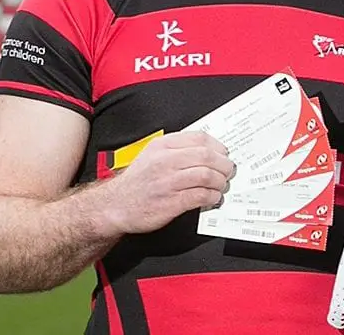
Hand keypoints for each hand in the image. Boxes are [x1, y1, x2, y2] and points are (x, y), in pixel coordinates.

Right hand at [101, 131, 233, 234]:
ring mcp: (168, 182)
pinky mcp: (171, 202)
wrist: (115, 206)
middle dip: (224, 164)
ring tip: (221, 185)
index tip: (224, 153)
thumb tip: (208, 151)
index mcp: (162, 146)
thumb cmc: (138, 181)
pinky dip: (212, 196)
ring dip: (220, 181)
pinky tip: (213, 198)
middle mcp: (165, 161)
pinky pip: (200, 196)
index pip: (199, 138)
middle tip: (228, 171)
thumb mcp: (152, 155)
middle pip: (207, 156)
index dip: (218, 146)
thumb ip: (177, 149)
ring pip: (206, 175)